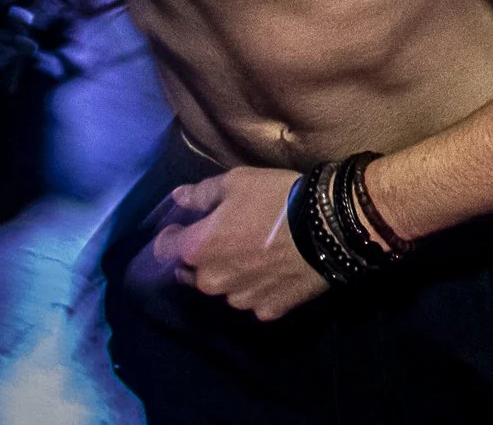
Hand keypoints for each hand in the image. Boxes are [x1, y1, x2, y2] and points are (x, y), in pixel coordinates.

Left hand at [148, 168, 327, 320]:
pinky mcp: (268, 311)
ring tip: (257, 257)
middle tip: (229, 240)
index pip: (164, 249)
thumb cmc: (277, 199)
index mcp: (197, 249)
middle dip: (204, 260)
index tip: (185, 226)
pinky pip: (255, 300)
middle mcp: (211, 281)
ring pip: (226, 289)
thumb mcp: (238, 182)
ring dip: (233, 276)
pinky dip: (260, 288)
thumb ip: (202, 194)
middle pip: (193, 274)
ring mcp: (240, 300)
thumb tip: (178, 198)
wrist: (328, 228)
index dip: (172, 236)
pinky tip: (277, 272)